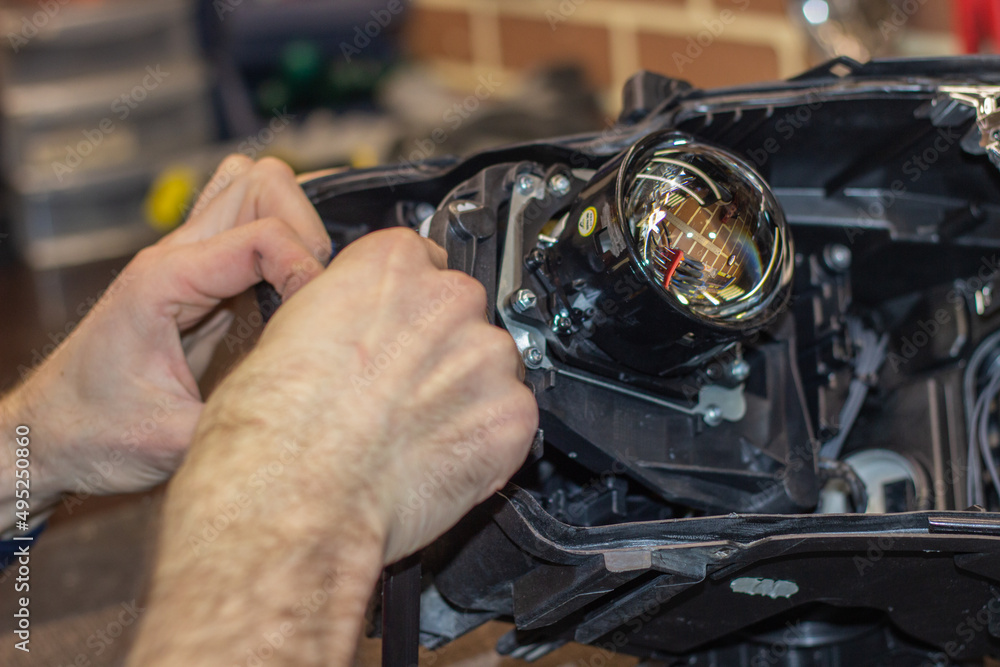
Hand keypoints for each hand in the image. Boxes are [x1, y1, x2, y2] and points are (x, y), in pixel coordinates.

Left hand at [1, 156, 330, 512]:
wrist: (49, 433)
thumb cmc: (94, 433)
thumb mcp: (171, 442)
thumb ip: (242, 420)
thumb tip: (309, 409)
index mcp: (165, 280)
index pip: (262, 234)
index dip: (306, 267)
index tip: (320, 316)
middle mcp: (176, 255)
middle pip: (262, 182)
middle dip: (308, 228)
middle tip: (317, 288)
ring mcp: (187, 258)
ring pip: (256, 188)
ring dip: (295, 221)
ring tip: (308, 279)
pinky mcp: (199, 274)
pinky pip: (250, 224)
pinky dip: (284, 240)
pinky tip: (292, 288)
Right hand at [173, 226, 538, 561]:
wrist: (291, 499)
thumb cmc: (272, 426)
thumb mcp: (287, 331)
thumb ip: (344, 313)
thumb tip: (352, 328)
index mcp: (392, 262)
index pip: (422, 261)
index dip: (407, 308)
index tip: (396, 334)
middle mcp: (448, 297)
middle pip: (461, 313)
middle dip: (438, 351)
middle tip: (398, 396)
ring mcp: (487, 357)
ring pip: (490, 368)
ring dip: (464, 395)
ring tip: (413, 434)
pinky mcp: (511, 417)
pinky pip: (509, 421)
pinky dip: (485, 442)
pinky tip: (437, 460)